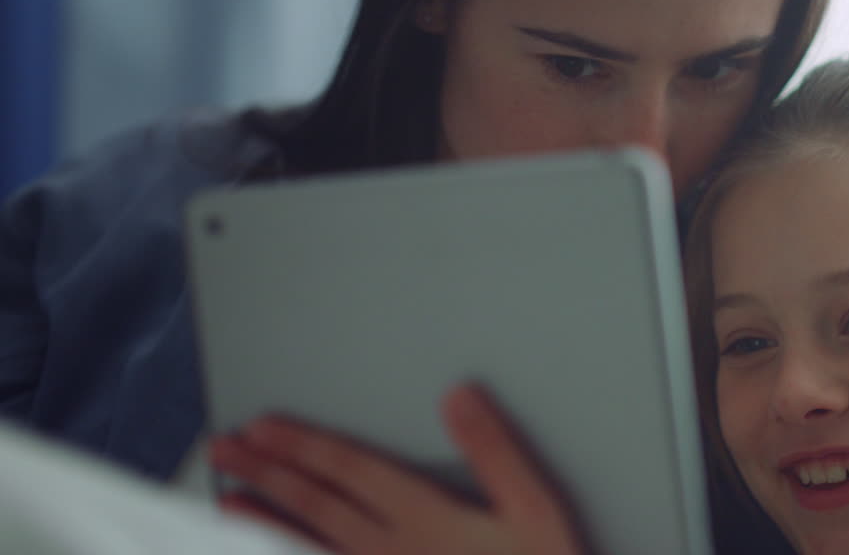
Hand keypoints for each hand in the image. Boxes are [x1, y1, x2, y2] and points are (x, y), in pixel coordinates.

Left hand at [208, 384, 585, 554]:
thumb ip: (494, 451)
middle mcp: (391, 551)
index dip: (304, 445)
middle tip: (225, 448)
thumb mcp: (534, 509)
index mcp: (426, 518)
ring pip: (307, 549)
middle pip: (316, 505)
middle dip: (267, 472)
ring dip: (262, 523)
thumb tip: (457, 397)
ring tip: (227, 502)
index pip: (351, 471)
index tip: (264, 427)